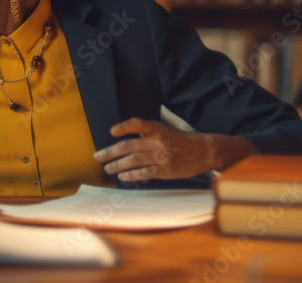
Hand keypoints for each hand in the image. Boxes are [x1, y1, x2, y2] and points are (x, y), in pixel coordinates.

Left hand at [93, 118, 255, 181]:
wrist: (203, 151)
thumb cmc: (179, 140)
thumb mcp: (164, 130)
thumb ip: (145, 134)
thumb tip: (122, 142)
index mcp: (157, 128)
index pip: (137, 124)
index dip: (124, 127)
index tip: (111, 131)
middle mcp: (157, 141)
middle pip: (128, 146)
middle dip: (110, 152)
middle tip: (97, 156)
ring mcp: (161, 157)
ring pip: (133, 161)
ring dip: (117, 165)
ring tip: (107, 167)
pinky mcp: (164, 170)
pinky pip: (143, 173)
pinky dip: (131, 175)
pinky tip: (121, 176)